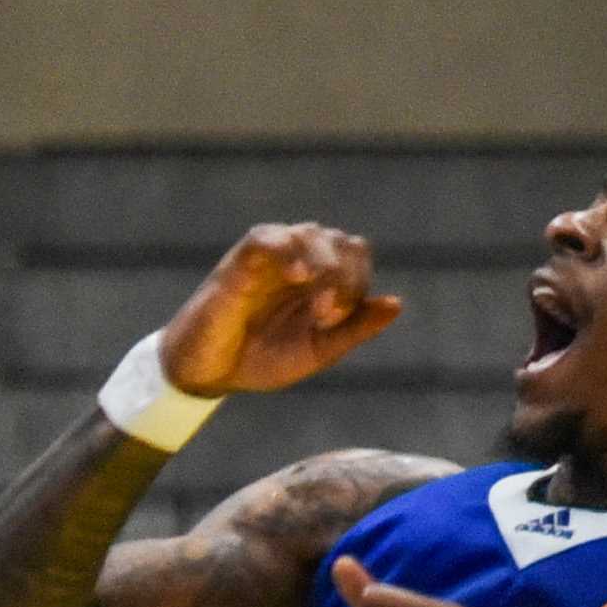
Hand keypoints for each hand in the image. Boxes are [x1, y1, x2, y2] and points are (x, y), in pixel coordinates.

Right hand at [160, 225, 403, 397]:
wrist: (209, 372)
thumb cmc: (262, 359)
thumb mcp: (319, 351)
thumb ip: (356, 327)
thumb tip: (397, 303)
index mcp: (321, 278)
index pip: (357, 254)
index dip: (358, 282)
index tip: (337, 320)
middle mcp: (300, 259)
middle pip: (342, 241)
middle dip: (346, 278)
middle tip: (328, 316)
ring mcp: (270, 257)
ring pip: (311, 233)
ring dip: (326, 267)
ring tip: (318, 307)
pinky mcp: (241, 260)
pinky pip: (269, 237)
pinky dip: (288, 250)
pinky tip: (297, 276)